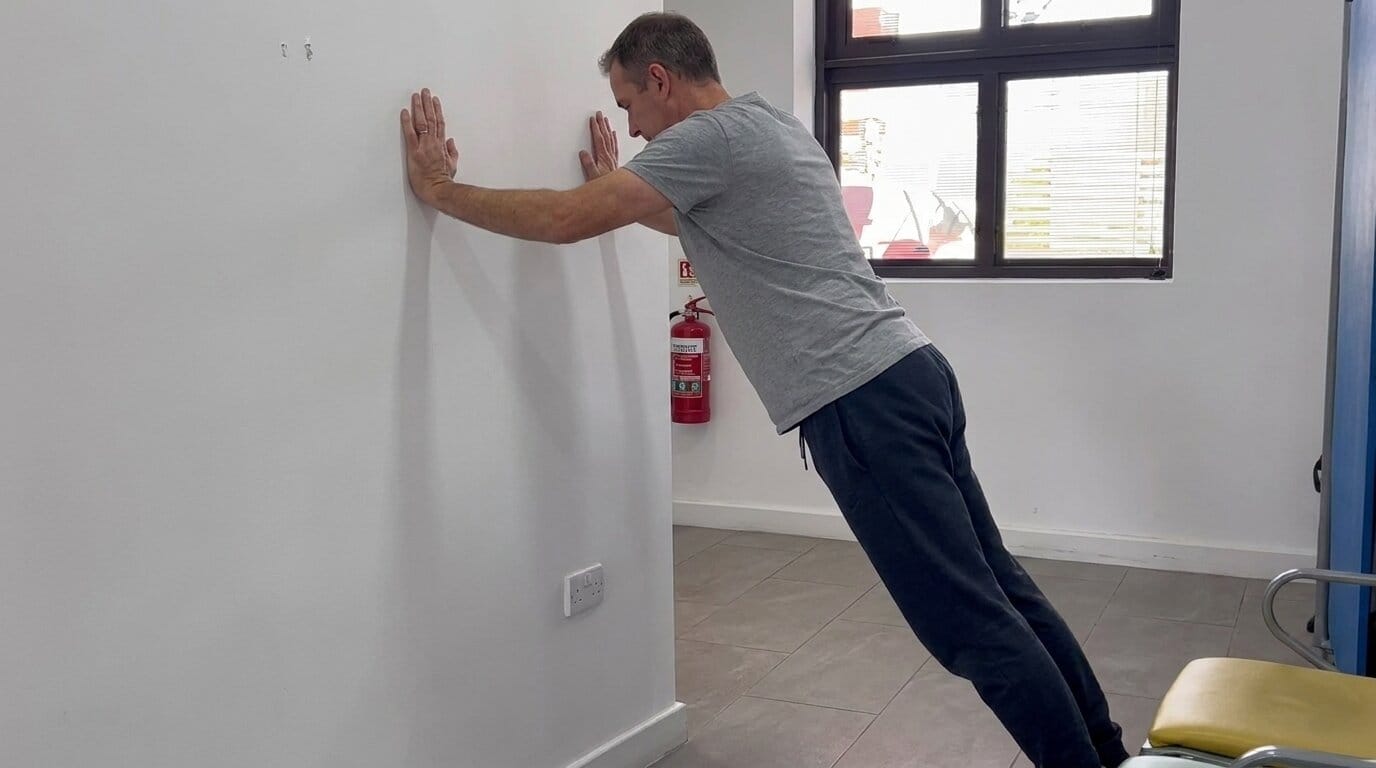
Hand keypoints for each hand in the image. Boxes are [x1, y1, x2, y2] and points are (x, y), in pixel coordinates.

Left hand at [401, 88, 459, 204]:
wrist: (438, 189)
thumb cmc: (444, 180)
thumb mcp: (453, 165)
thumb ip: (452, 152)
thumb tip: (451, 141)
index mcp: (442, 145)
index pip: (440, 123)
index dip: (437, 110)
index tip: (435, 100)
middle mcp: (433, 142)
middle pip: (431, 118)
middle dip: (428, 103)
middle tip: (425, 91)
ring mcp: (424, 146)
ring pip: (422, 122)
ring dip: (419, 107)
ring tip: (416, 96)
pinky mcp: (414, 152)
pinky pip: (410, 133)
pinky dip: (407, 122)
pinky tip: (405, 112)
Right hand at [578, 111, 618, 181]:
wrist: (617, 193)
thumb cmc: (603, 186)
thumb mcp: (592, 177)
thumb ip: (588, 164)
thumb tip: (583, 152)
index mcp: (603, 158)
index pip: (599, 139)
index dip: (595, 128)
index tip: (593, 119)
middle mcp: (609, 156)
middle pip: (606, 136)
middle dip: (602, 124)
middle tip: (599, 114)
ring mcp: (613, 158)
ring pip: (611, 140)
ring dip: (608, 128)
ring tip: (606, 120)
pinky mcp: (614, 162)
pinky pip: (615, 146)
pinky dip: (614, 138)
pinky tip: (613, 134)